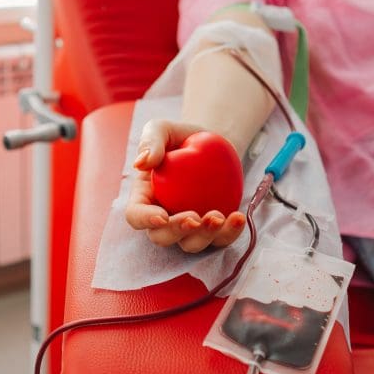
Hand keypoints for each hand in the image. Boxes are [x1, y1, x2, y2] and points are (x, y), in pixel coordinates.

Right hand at [125, 119, 246, 252]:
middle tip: (195, 217)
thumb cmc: (180, 137)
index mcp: (145, 198)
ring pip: (191, 244)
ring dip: (204, 236)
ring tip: (219, 216)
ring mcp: (189, 226)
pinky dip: (230, 233)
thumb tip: (141, 163)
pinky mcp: (214, 228)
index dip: (145, 220)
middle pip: (162, 237)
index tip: (162, 215)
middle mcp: (164, 218)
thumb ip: (150, 142)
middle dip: (177, 232)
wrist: (212, 143)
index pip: (136, 216)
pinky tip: (237, 217)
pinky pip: (220, 240)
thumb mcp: (162, 129)